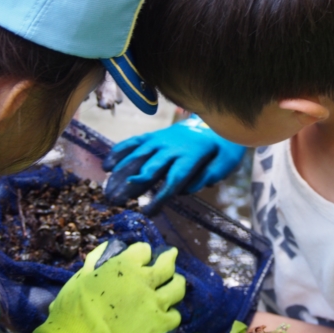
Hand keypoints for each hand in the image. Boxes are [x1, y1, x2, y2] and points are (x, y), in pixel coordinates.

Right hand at [29, 240, 184, 332]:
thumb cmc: (74, 308)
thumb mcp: (80, 277)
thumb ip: (95, 260)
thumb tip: (107, 248)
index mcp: (125, 265)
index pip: (144, 249)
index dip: (142, 252)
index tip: (141, 255)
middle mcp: (145, 280)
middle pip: (167, 264)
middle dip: (169, 257)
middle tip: (170, 256)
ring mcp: (155, 302)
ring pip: (177, 286)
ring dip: (176, 282)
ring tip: (174, 282)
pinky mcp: (159, 324)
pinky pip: (175, 314)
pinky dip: (171, 312)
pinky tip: (166, 312)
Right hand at [102, 115, 245, 210]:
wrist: (215, 120)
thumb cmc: (221, 147)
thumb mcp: (226, 162)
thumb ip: (210, 175)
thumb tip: (186, 190)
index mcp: (191, 156)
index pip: (174, 180)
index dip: (160, 196)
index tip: (148, 212)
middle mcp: (173, 148)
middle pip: (151, 168)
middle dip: (133, 186)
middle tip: (117, 201)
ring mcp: (161, 140)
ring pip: (138, 155)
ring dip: (122, 173)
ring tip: (108, 190)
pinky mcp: (154, 135)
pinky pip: (135, 142)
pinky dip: (120, 151)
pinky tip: (107, 165)